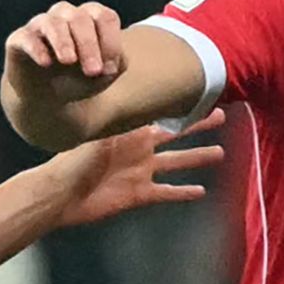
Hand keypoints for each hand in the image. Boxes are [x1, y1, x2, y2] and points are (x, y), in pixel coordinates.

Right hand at [4, 0, 127, 103]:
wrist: (48, 98)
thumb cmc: (79, 79)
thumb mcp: (103, 77)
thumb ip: (115, 66)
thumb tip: (110, 64)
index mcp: (90, 17)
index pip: (104, 17)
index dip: (110, 41)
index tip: (111, 68)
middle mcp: (65, 15)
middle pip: (80, 18)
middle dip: (89, 45)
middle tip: (94, 71)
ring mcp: (40, 25)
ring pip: (52, 23)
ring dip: (63, 41)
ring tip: (69, 61)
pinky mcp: (19, 40)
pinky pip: (26, 38)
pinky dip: (37, 49)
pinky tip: (46, 63)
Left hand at [41, 110, 224, 229]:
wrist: (62, 194)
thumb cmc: (74, 159)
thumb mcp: (99, 132)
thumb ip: (119, 116)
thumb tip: (130, 89)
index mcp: (130, 131)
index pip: (160, 114)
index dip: (178, 105)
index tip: (197, 92)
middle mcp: (139, 149)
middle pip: (175, 135)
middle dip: (197, 126)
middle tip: (221, 114)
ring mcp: (140, 172)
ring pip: (177, 163)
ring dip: (197, 158)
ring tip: (220, 152)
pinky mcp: (139, 195)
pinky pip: (166, 193)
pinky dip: (183, 193)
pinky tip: (201, 191)